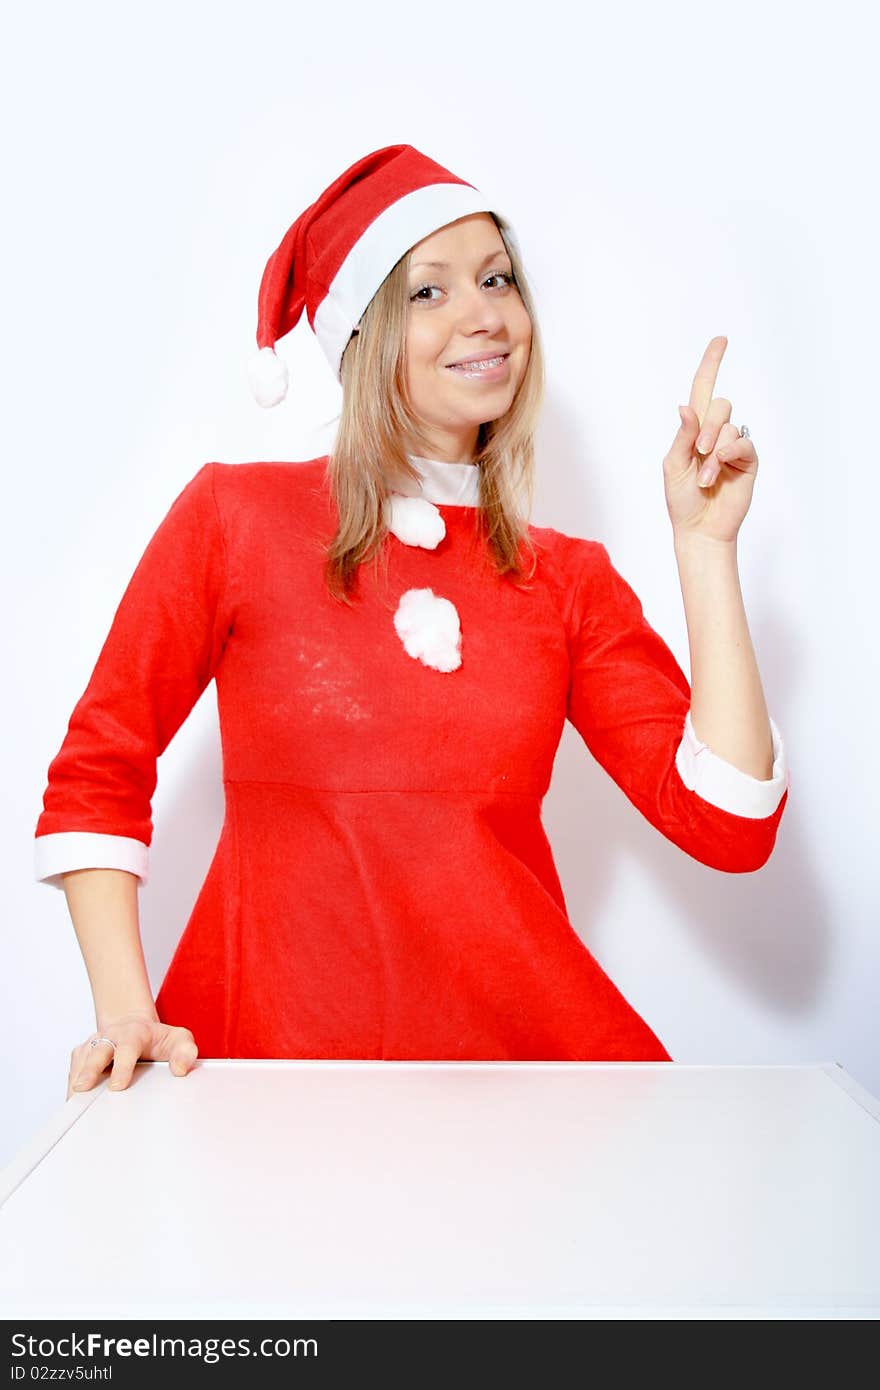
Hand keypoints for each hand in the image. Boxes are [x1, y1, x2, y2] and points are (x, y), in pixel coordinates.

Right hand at [67, 1012, 197, 1098]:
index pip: (126, 1047)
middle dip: (89, 1070)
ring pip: (80, 1063)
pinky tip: (74, 1106)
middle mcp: (109, 1037)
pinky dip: (71, 1089)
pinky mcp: (80, 1056)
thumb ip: (185, 1051)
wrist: (133, 1027)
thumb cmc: (156, 1039)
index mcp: (134, 1033)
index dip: (121, 1066)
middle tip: (83, 1089)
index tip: (117, 1085)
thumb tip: (180, 1069)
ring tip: (74, 1105)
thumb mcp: (178, 1039)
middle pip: (96, 1052)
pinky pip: (72, 1072)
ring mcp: (93, 1045)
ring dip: (76, 1082)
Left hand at [663, 335, 759, 543]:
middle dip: (707, 428)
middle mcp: (716, 433)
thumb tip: (686, 406)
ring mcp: (733, 446)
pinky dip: (728, 454)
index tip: (721, 340)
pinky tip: (718, 471)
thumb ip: (683, 436)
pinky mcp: (748, 460)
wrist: (699, 529)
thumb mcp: (674, 465)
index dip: (712, 364)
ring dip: (714, 452)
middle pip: (719, 405)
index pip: (703, 389)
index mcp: (693, 430)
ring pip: (730, 425)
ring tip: (705, 478)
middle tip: (699, 453)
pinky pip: (743, 442)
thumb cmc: (681, 500)